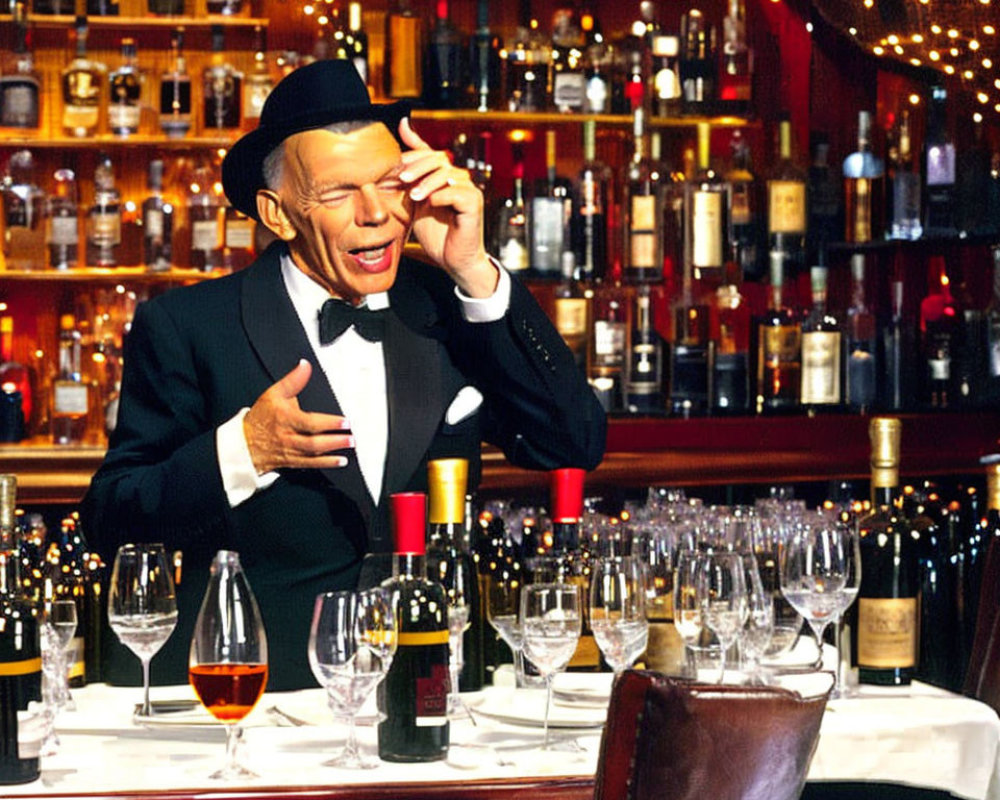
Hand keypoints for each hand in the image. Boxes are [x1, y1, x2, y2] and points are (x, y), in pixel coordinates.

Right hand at [243, 359, 353, 473]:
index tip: (344, 421)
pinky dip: (327, 463)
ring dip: (333, 451)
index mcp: (284, 418)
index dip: (328, 423)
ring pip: (313, 453)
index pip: (309, 422)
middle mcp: (287, 437)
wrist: (245, 443)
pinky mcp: (292, 461)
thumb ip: (293, 380)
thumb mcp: (274, 394)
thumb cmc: (261, 417)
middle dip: (334, 440)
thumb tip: (305, 366)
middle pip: (313, 441)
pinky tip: (340, 461)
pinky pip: (311, 464)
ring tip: (350, 445)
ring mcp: (290, 451)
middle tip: (351, 437)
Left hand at [398, 118, 497, 297]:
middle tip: (401, 177)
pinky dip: (442, 195)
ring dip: (427, 182)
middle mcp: (458, 179)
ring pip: (447, 173)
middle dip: (417, 166)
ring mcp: (468, 190)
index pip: (429, 154)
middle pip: (438, 159)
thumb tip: (390, 169)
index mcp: (444, 178)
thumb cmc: (435, 234)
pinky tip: (431, 203)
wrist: (453, 260)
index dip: (414, 145)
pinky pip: (458, 192)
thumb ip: (408, 186)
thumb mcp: (415, 206)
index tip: (399, 138)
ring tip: (413, 196)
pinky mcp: (474, 204)